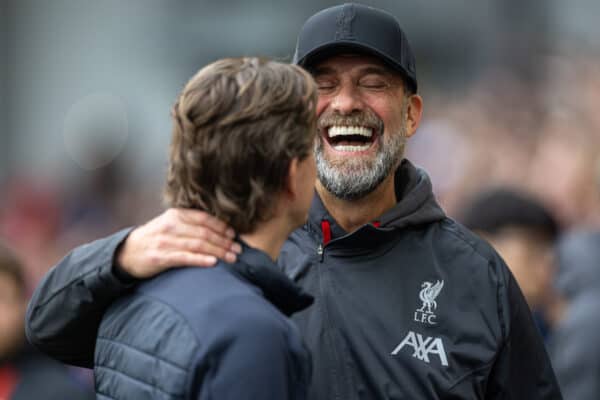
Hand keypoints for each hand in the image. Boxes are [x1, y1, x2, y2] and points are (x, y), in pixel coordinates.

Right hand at [116, 208, 240, 278]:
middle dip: (224, 242)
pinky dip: (201, 260)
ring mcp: (165, 241)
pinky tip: (213, 262)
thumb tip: (219, 230)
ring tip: (232, 258)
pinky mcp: (161, 257)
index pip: (204, 219)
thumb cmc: (155, 239)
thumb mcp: (170, 225)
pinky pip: (185, 258)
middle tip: (238, 250)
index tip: (234, 235)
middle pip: (204, 233)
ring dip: (218, 251)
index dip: (222, 227)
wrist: (127, 252)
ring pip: (198, 245)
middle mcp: (171, 226)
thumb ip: (190, 224)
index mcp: (176, 215)